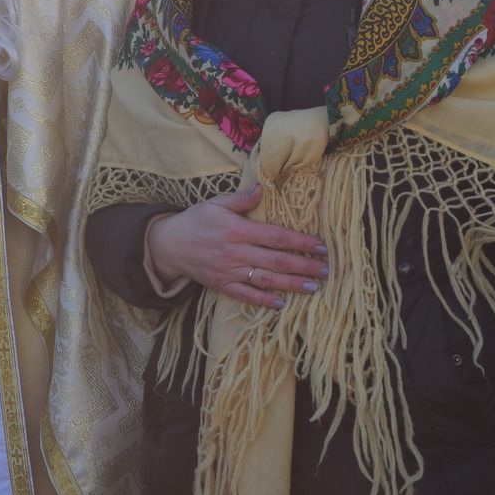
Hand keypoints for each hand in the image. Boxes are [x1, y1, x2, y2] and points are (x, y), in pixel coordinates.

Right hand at [146, 185, 330, 309]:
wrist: (168, 245)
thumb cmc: (195, 221)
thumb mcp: (215, 203)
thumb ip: (240, 199)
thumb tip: (262, 189)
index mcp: (237, 230)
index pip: (277, 237)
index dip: (301, 242)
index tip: (321, 246)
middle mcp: (236, 252)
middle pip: (277, 261)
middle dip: (304, 266)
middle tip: (326, 270)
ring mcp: (229, 271)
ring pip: (266, 280)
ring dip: (292, 285)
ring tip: (313, 287)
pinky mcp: (221, 285)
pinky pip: (245, 295)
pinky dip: (263, 301)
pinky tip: (281, 304)